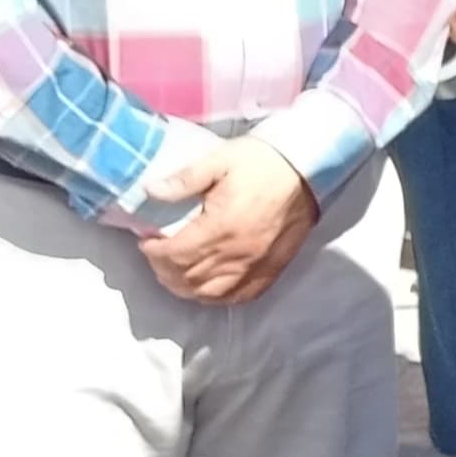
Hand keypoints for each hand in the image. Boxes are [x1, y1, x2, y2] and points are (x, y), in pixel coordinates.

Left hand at [140, 136, 321, 304]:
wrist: (308, 169)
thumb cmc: (262, 162)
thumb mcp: (219, 160)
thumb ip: (184, 179)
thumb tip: (150, 191)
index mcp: (222, 227)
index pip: (175, 255)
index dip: (154, 252)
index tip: (147, 241)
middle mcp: (238, 254)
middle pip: (188, 279)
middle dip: (164, 269)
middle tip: (158, 254)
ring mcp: (256, 266)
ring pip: (209, 294)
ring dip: (185, 286)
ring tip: (176, 271)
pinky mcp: (271, 270)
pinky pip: (238, 296)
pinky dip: (216, 296)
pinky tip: (206, 285)